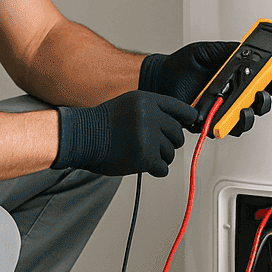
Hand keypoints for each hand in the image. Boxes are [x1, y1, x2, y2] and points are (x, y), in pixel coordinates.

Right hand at [51, 91, 196, 176]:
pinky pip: (163, 168)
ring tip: (140, 152)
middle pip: (178, 134)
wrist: (83, 137)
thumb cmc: (104, 124)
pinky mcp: (145, 157)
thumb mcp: (130, 105)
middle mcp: (150, 116)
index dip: (187, 120)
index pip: (182, 110)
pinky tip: (141, 163)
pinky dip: (155, 169)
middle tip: (152, 144)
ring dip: (159, 157)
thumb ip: (154, 110)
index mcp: (148, 101)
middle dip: (168, 142)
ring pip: (170, 153)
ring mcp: (148, 137)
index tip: (188, 125)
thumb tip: (180, 123)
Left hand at [140, 41, 271, 135]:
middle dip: (266, 97)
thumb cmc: (183, 66)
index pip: (263, 81)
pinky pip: (223, 129)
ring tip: (245, 106)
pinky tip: (225, 117)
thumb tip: (245, 47)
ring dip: (249, 114)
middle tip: (261, 90)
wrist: (161, 76)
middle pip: (260, 103)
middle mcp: (233, 97)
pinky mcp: (209, 123)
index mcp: (237, 78)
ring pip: (245, 120)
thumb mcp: (207, 51)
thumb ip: (227, 50)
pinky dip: (226, 125)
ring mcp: (223, 111)